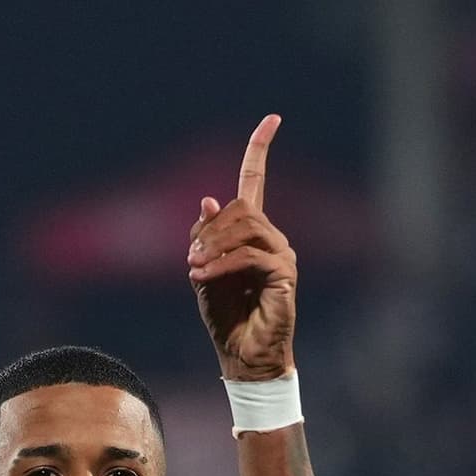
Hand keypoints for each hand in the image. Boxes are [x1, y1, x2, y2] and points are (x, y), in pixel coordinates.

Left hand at [189, 115, 296, 380]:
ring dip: (213, 246)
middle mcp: (273, 237)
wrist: (243, 357)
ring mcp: (282, 254)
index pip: (257, 181)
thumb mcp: (204, 273)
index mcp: (252, 232)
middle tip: (190, 260)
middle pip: (242, 207)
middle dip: (210, 230)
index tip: (273, 118)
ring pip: (246, 227)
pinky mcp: (285, 275)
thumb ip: (205, 238)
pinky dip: (221, 264)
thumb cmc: (225, 318)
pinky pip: (248, 256)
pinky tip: (202, 277)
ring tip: (195, 270)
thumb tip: (208, 199)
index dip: (260, 149)